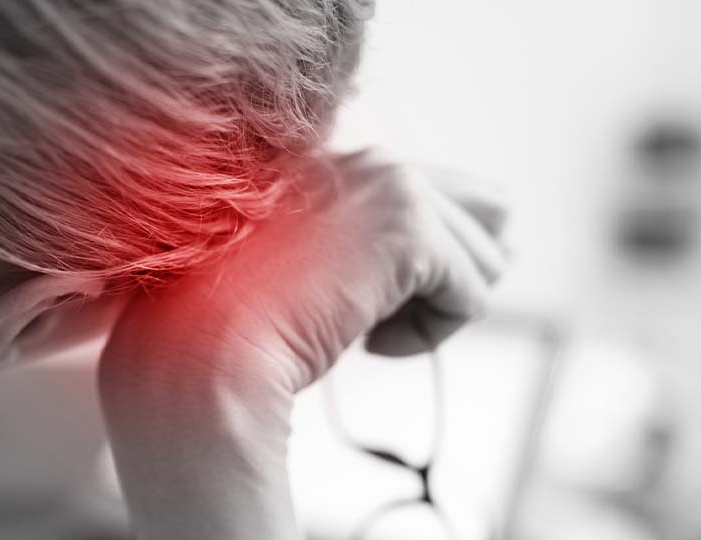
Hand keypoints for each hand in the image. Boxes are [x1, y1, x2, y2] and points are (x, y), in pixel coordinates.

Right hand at [98, 149, 505, 539]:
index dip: (431, 255)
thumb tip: (498, 248)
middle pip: (486, 210)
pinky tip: (369, 345)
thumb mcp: (315, 270)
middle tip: (378, 315)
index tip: (374, 298)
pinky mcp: (410, 229)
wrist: (202, 349)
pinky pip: (472, 296)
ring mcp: (391, 185)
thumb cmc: (242, 327)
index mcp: (337, 159)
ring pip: (485, 257)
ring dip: (435, 308)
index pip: (439, 188)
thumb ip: (378, 245)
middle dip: (448, 275)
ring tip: (364, 329)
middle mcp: (368, 156)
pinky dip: (428, 337)